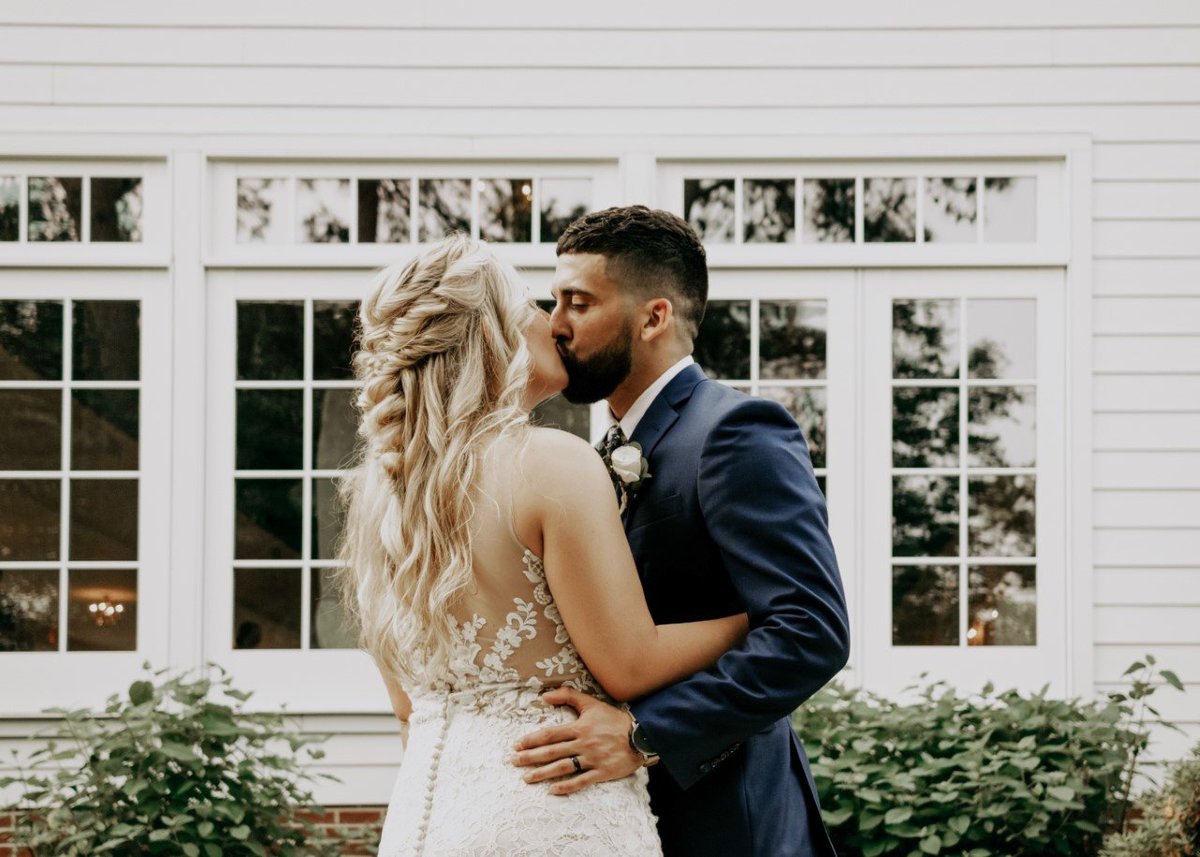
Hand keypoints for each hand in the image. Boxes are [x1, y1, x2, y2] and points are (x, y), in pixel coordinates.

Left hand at [511, 686, 643, 795]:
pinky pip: (581, 781)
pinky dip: (567, 786)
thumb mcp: (592, 703)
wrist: (642, 735)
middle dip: (530, 757)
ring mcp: (592, 759)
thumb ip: (568, 696)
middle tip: (514, 762)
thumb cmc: (614, 719)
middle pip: (551, 752)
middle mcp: (583, 743)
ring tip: (527, 778)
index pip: (550, 734)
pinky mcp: (602, 772)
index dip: (531, 739)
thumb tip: (544, 695)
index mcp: (579, 727)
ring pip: (562, 767)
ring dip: (542, 773)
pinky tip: (553, 790)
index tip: (517, 745)